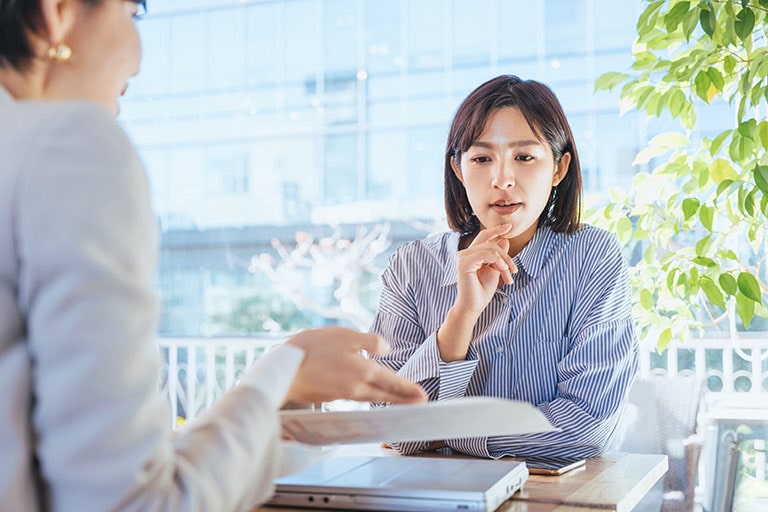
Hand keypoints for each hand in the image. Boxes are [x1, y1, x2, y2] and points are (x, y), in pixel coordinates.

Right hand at [284, 327, 426, 404]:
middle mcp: (355, 388)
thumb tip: (386, 349)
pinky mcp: (328, 396)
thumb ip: (369, 342)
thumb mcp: (344, 335)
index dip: (408, 389)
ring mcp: (341, 394)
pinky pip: (354, 396)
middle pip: (384, 394)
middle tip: (419, 401)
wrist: (283, 370)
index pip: (392, 382)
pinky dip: (365, 394)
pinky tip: (364, 390)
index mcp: (363, 372)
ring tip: (396, 397)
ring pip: (369, 396)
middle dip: (403, 398)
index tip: (423, 396)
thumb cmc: (312, 349)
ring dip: (386, 397)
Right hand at [454, 224, 516, 315]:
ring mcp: (462, 257)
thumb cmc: (482, 291)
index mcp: (470, 254)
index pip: (483, 236)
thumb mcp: (495, 270)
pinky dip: (498, 261)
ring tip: (508, 275)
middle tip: (514, 271)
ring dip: (504, 262)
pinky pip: (486, 254)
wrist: (474, 306)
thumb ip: (498, 256)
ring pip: (491, 249)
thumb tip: (504, 239)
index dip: (496, 230)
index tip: (509, 226)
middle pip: (491, 243)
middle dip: (506, 256)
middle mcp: (464, 253)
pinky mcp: (464, 263)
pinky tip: (503, 271)